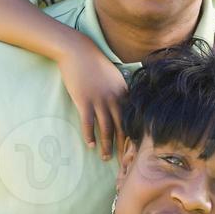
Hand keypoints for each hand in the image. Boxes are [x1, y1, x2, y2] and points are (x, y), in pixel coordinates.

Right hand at [57, 36, 127, 158]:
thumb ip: (119, 90)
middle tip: (125, 162)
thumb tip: (123, 104)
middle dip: (124, 147)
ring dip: (107, 145)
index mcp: (123, 92)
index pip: (132, 118)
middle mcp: (114, 98)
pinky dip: (89, 135)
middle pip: (122, 127)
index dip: (134, 135)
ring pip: (106, 128)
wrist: (78, 51)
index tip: (136, 149)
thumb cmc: (94, 63)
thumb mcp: (113, 75)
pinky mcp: (84, 101)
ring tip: (106, 158)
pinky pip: (88, 122)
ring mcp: (99, 100)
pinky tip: (90, 145)